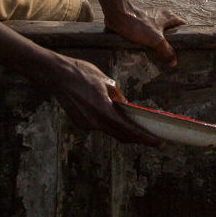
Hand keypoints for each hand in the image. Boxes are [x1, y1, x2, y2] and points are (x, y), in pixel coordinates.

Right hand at [46, 55, 164, 145]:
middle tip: (151, 136)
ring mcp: (86, 124)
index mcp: (104, 111)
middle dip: (137, 137)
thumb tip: (125, 105)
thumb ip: (117, 96)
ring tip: (133, 122)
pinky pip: (98, 125)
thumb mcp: (106, 81)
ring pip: (109, 130)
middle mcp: (95, 122)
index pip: (129, 130)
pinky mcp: (79, 123)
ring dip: (121, 128)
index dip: (145, 138)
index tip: (158, 142)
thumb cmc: (82, 74)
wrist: (57, 75)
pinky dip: (107, 122)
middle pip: (121, 135)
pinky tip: (109, 112)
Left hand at [105, 5, 184, 66]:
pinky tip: (146, 48)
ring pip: (158, 30)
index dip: (185, 34)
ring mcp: (149, 18)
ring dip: (159, 40)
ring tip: (159, 53)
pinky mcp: (139, 22)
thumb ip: (167, 51)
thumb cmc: (139, 25)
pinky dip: (149, 39)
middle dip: (171, 40)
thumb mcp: (156, 40)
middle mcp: (160, 15)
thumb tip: (174, 62)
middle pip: (170, 28)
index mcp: (168, 16)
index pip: (182, 24)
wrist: (118, 16)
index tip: (185, 46)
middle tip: (171, 53)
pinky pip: (148, 32)